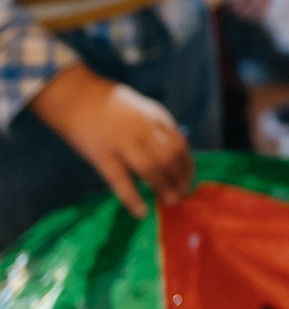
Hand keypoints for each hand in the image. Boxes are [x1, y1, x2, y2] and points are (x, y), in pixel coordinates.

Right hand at [30, 64, 193, 217]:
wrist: (76, 96)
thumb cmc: (110, 105)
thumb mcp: (142, 110)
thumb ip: (156, 130)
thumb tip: (173, 156)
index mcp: (156, 117)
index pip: (180, 145)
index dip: (188, 165)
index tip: (191, 179)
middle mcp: (144, 129)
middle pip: (169, 158)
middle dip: (179, 179)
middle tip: (183, 195)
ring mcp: (123, 141)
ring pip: (151, 168)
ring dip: (163, 187)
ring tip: (170, 202)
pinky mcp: (102, 155)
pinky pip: (121, 180)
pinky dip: (133, 198)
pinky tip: (141, 212)